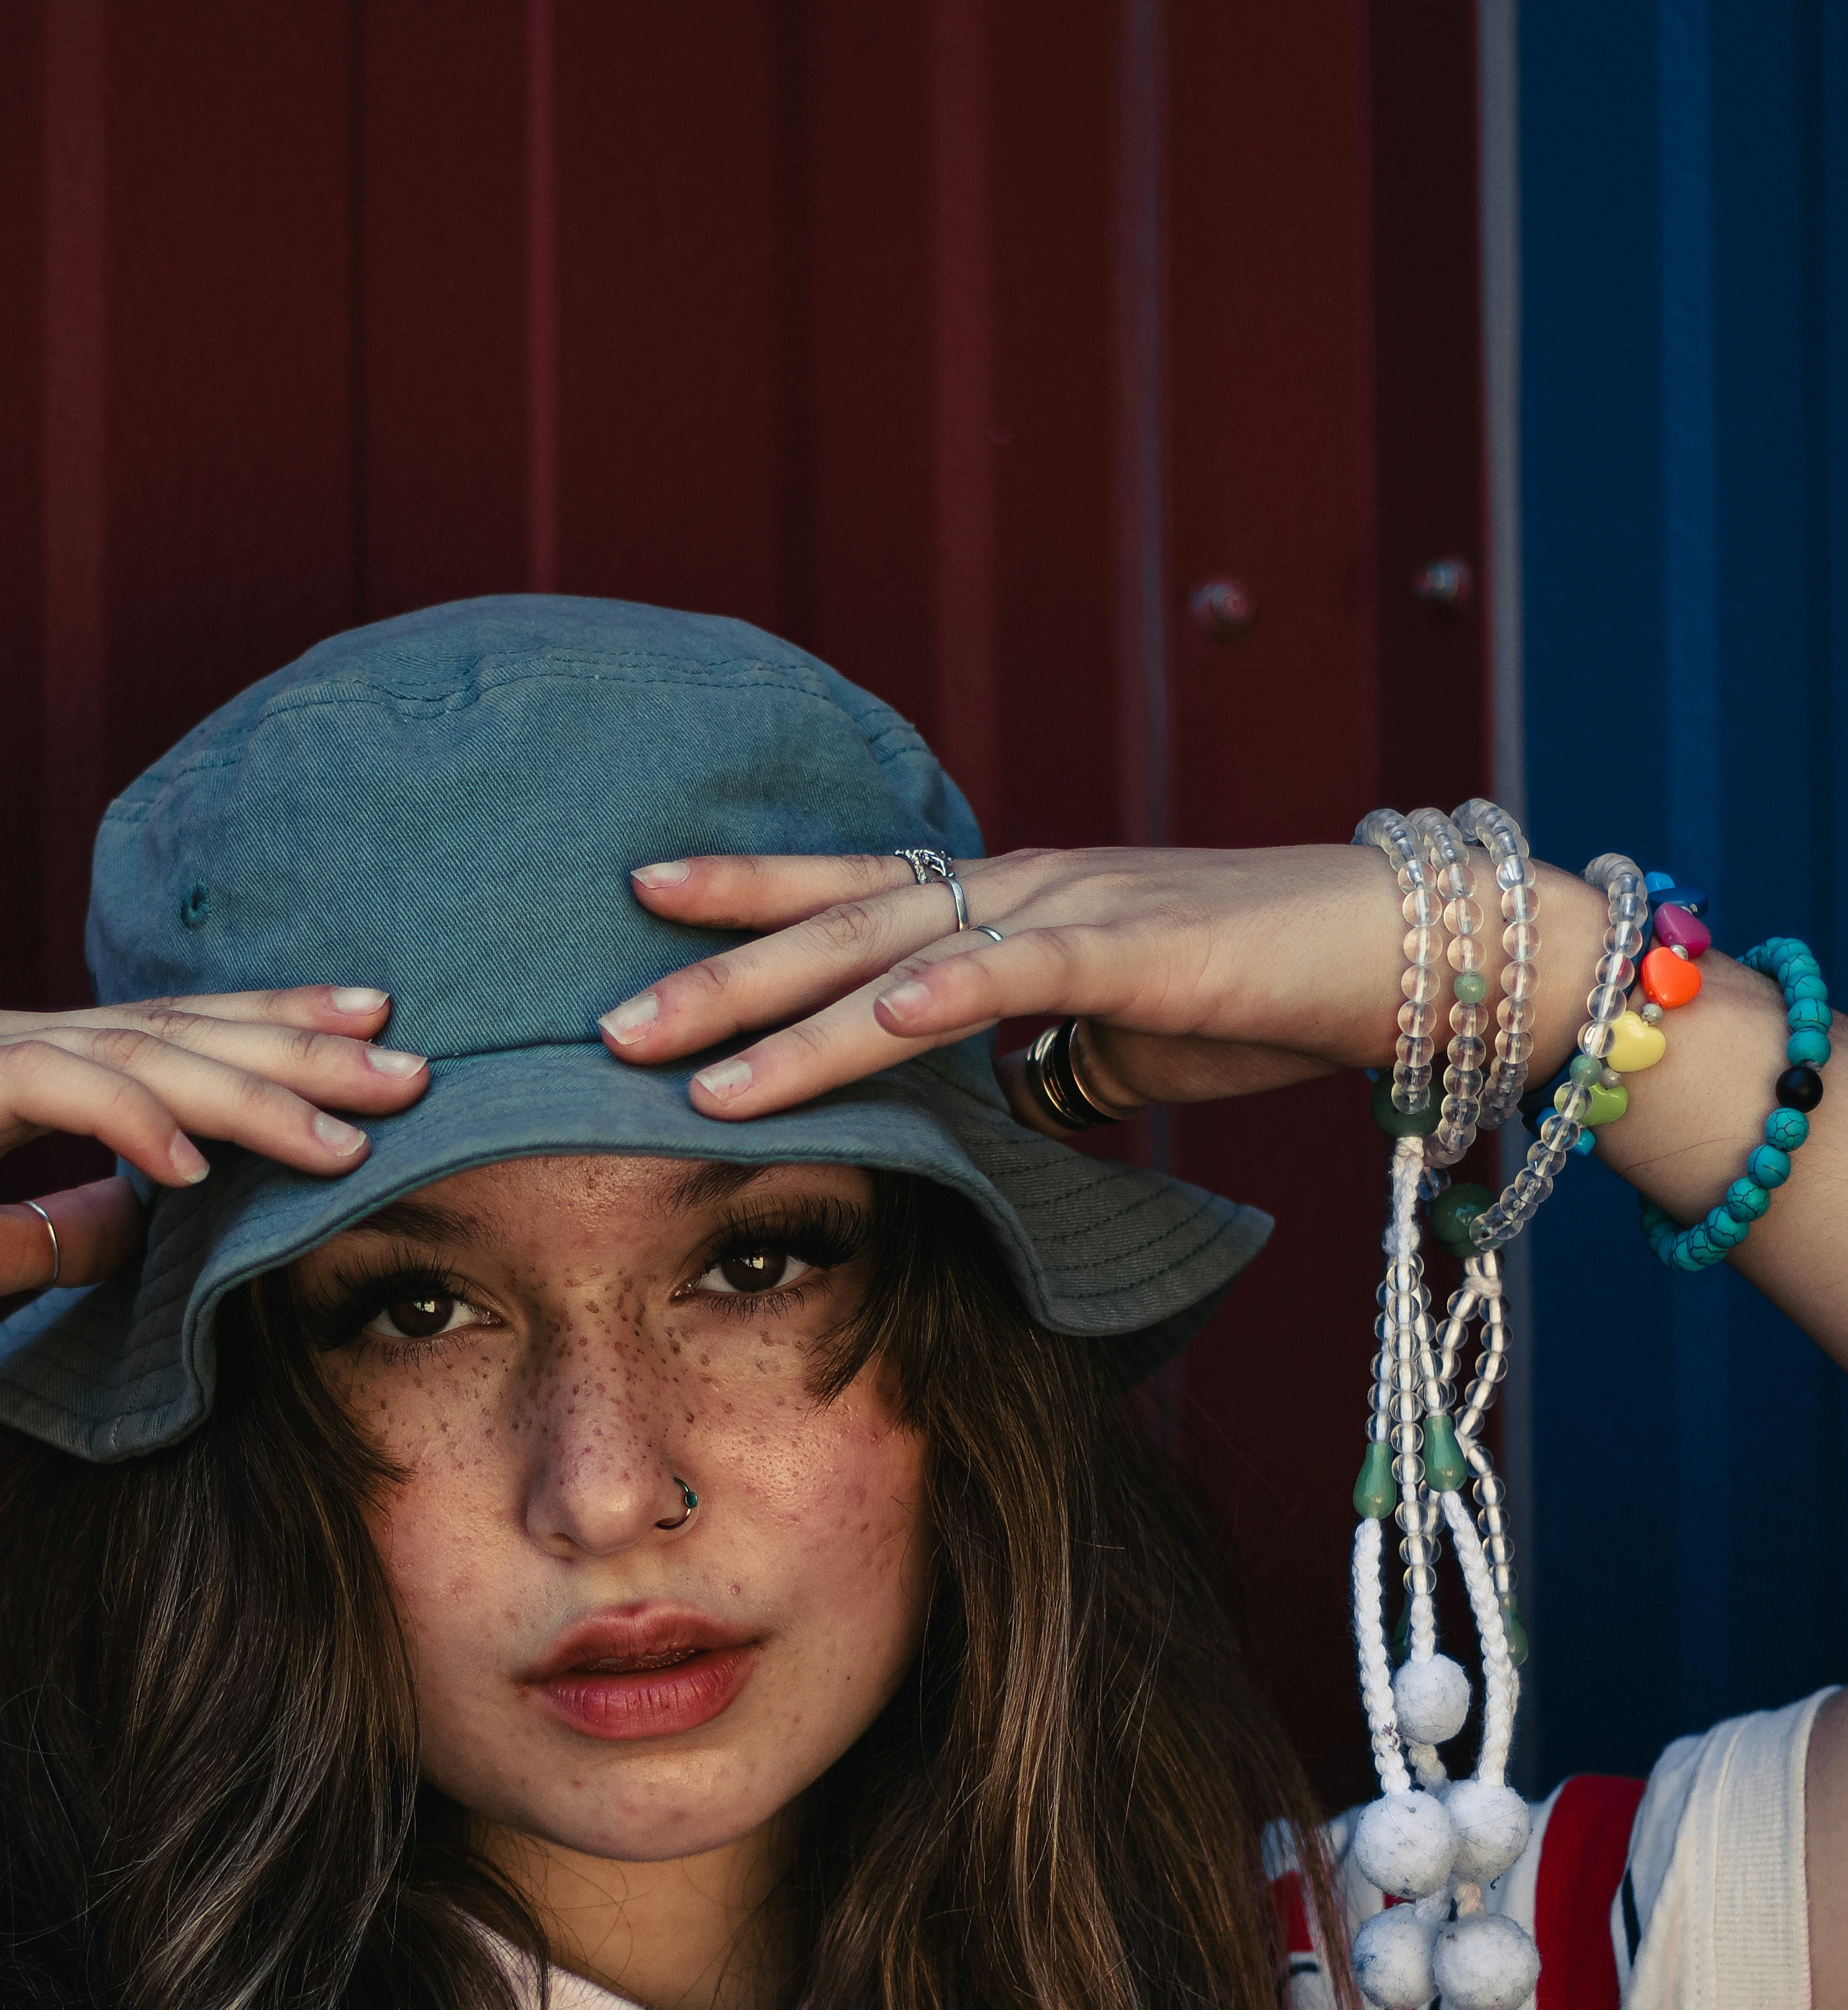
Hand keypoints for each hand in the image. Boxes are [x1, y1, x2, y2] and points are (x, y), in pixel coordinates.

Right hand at [0, 989, 429, 1370]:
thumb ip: (57, 1233)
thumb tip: (148, 1224)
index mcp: (7, 1072)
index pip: (167, 1042)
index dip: (272, 1037)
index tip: (375, 1044)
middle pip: (173, 1030)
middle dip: (298, 1047)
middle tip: (413, 1064)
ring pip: (129, 1051)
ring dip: (244, 1086)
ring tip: (343, 1124)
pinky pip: (42, 1092)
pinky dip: (128, 1120)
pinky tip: (197, 1163)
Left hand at [597, 844, 1599, 1129]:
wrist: (1407, 955)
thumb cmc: (1257, 991)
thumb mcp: (1110, 1038)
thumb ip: (1031, 1065)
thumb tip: (970, 1120)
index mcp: (1011, 904)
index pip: (851, 895)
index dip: (746, 897)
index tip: (640, 906)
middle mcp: (1022, 889)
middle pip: (837, 923)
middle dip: (715, 971)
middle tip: (602, 1018)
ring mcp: (1075, 908)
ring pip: (897, 953)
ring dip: (785, 1006)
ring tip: (685, 1058)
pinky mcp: (1139, 947)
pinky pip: (1020, 970)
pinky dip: (942, 992)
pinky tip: (873, 1019)